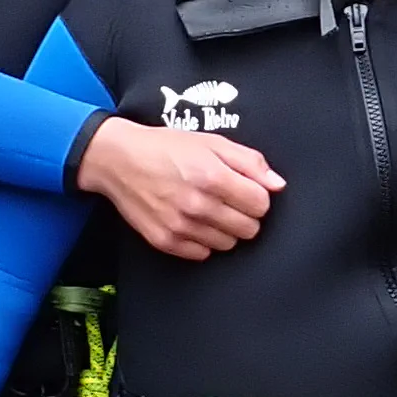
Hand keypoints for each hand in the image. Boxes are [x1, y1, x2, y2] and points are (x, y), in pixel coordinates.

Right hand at [77, 112, 284, 255]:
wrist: (119, 160)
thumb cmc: (167, 147)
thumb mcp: (212, 142)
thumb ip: (250, 162)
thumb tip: (278, 185)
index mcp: (212, 176)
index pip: (261, 204)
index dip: (258, 196)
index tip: (246, 190)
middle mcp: (197, 204)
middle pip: (249, 229)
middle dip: (245, 215)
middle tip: (228, 200)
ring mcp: (180, 226)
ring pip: (228, 244)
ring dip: (225, 229)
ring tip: (209, 209)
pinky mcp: (165, 241)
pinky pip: (203, 254)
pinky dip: (203, 240)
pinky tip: (193, 221)